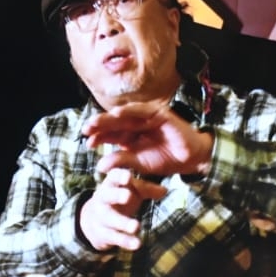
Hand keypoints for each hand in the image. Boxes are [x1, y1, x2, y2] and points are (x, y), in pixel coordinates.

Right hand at [78, 168, 166, 251]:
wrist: (93, 221)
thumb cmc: (117, 200)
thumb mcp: (131, 191)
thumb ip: (146, 189)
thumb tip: (164, 190)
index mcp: (110, 185)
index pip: (113, 177)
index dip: (119, 176)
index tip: (128, 177)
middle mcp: (102, 199)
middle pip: (107, 196)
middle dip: (117, 195)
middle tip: (127, 196)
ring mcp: (100, 217)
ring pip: (110, 219)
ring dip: (123, 223)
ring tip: (136, 226)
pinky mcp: (102, 234)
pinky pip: (114, 237)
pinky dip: (125, 241)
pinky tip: (137, 244)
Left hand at [84, 100, 213, 176]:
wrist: (189, 159)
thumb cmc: (164, 160)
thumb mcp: (139, 164)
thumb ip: (122, 161)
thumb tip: (100, 166)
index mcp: (129, 135)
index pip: (110, 134)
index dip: (98, 137)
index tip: (87, 143)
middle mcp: (136, 124)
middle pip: (114, 123)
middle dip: (99, 125)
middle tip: (86, 130)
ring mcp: (146, 117)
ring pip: (124, 115)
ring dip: (109, 117)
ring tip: (96, 122)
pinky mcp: (158, 112)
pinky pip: (141, 110)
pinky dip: (129, 111)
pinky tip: (117, 114)